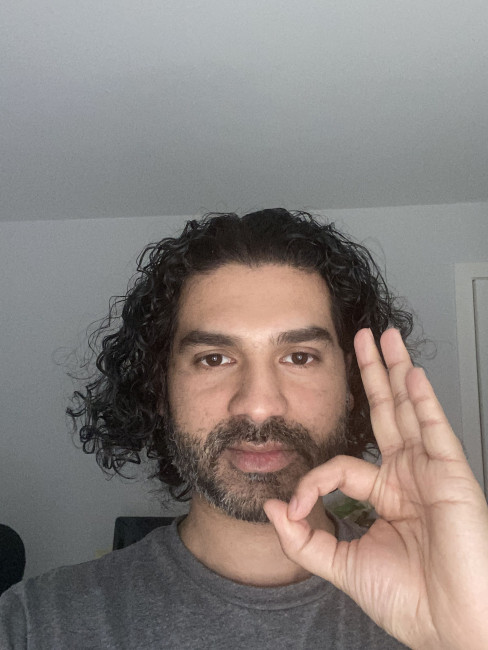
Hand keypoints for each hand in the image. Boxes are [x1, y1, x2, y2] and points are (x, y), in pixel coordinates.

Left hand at [264, 328, 487, 649]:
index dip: (313, 481)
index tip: (295, 510)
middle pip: (386, 413)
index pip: (341, 464)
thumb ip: (303, 539)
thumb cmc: (410, 601)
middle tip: (361, 339)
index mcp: (386, 495)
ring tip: (385, 337)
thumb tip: (272, 507)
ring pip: (410, 409)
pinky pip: (435, 429)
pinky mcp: (452, 475)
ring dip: (397, 370)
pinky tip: (410, 372)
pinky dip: (423, 399)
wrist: (450, 627)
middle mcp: (409, 476)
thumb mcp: (342, 565)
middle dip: (373, 374)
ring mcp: (431, 472)